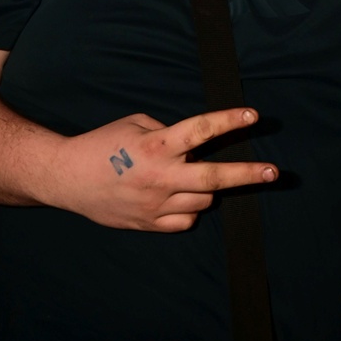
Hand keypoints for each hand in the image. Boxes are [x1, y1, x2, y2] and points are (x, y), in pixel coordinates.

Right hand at [53, 107, 276, 231]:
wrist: (66, 178)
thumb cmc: (101, 144)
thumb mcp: (134, 124)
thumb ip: (168, 132)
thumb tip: (195, 144)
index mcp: (156, 145)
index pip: (201, 130)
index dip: (229, 121)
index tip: (253, 116)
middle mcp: (160, 176)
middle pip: (214, 177)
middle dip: (248, 174)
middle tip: (273, 172)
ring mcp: (155, 203)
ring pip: (203, 199)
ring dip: (207, 187)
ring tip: (190, 177)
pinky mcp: (149, 223)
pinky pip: (186, 220)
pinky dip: (189, 208)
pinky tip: (178, 197)